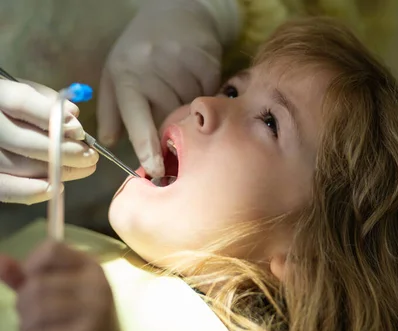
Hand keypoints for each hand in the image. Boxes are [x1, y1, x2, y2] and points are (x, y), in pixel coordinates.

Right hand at [0, 80, 98, 204]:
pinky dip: (29, 192)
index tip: (80, 131)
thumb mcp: (28, 91)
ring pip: (16, 166)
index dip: (52, 118)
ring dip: (55, 171)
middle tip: (90, 156)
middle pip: (21, 140)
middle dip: (62, 151)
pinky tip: (55, 188)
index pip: (20, 102)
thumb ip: (47, 101)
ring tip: (83, 169)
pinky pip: (3, 188)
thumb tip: (73, 115)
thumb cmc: (14, 106)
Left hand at [0, 241, 128, 330]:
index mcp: (90, 267)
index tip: (32, 285)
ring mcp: (94, 308)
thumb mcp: (56, 296)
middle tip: (36, 323)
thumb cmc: (77, 323)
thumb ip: (28, 278)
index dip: (31, 266)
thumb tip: (0, 261)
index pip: (51, 249)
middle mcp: (96, 283)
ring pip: (34, 313)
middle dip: (23, 309)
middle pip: (35, 285)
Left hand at [98, 0, 240, 176]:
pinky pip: (209, 97)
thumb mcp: (116, 74)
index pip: (137, 118)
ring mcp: (182, 65)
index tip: (156, 169)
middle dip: (171, 127)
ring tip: (180, 90)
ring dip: (189, 110)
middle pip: (170, 119)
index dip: (146, 146)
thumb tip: (109, 142)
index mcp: (127, 77)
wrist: (179, 13)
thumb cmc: (141, 51)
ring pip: (191, 110)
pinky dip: (204, 97)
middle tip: (171, 120)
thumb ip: (111, 111)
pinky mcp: (206, 63)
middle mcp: (153, 70)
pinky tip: (195, 81)